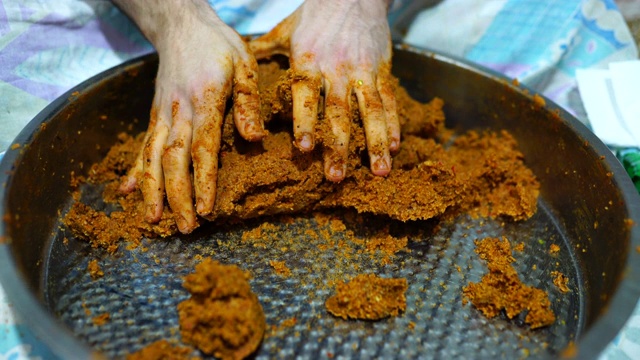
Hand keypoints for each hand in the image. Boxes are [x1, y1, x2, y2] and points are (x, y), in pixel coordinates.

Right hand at [115, 0, 262, 232]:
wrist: (182, 26)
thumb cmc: (219, 45)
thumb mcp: (244, 66)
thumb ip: (247, 102)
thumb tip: (253, 138)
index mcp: (203, 101)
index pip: (201, 148)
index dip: (202, 182)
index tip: (205, 210)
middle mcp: (177, 112)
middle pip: (172, 160)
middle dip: (177, 197)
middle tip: (184, 228)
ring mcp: (162, 114)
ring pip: (151, 157)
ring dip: (152, 191)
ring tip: (152, 219)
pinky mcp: (154, 115)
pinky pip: (142, 146)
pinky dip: (134, 170)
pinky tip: (126, 191)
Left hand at [250, 0, 398, 181]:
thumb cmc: (314, 14)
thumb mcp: (284, 31)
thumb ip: (262, 53)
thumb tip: (234, 69)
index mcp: (308, 60)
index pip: (306, 95)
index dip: (306, 122)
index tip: (305, 148)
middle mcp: (337, 68)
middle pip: (339, 112)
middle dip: (338, 146)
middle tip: (336, 177)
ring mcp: (363, 71)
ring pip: (370, 111)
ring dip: (374, 143)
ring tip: (378, 172)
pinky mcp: (382, 70)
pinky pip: (389, 100)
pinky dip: (392, 125)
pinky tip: (394, 148)